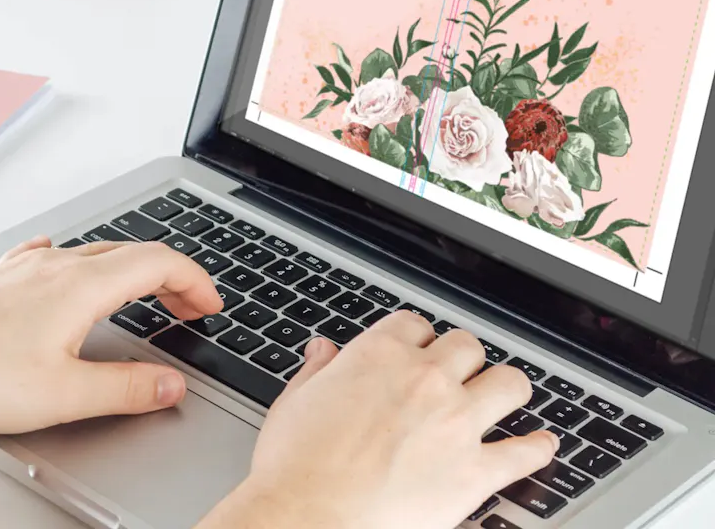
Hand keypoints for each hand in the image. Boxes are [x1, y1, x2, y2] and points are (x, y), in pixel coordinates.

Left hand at [0, 237, 223, 433]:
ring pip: (94, 254)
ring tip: (141, 296)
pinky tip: (65, 270)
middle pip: (132, 254)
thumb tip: (170, 384)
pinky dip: (81, 265)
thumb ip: (127, 388)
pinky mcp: (1, 280)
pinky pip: (52, 258)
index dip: (195, 281)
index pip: (159, 263)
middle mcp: (56, 267)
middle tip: (186, 309)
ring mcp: (25, 269)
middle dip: (170, 278)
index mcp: (81, 286)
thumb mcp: (66, 395)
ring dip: (130, 271)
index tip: (209, 306)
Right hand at [199, 312, 557, 528]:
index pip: (415, 326)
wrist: (308, 518)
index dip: (416, 339)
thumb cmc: (294, 468)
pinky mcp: (475, 471)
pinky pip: (525, 452)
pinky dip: (537, 448)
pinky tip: (541, 445)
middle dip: (461, 359)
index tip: (416, 352)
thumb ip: (317, 371)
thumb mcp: (294, 403)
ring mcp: (456, 423)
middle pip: (467, 347)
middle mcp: (425, 380)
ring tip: (504, 396)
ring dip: (506, 388)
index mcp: (378, 357)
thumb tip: (323, 350)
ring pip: (508, 383)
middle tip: (456, 375)